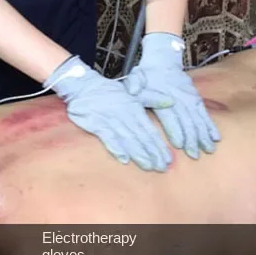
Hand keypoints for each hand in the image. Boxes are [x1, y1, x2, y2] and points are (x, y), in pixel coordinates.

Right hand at [45, 55, 171, 170]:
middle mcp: (125, 115)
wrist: (83, 86)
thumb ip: (152, 98)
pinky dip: (116, 148)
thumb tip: (171, 102)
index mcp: (135, 108)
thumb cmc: (109, 91)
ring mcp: (110, 120)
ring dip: (138, 154)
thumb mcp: (133, 91)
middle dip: (153, 153)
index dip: (160, 146)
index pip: (150, 130)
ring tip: (148, 166)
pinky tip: (123, 159)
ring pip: (127, 139)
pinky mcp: (95, 124)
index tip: (168, 159)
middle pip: (141, 137)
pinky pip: (107, 137)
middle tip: (162, 168)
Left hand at [124, 32, 220, 159]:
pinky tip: (216, 137)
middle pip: (186, 120)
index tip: (179, 145)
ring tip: (208, 150)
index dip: (175, 130)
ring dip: (203, 135)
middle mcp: (178, 97)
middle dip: (191, 138)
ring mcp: (189, 97)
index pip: (170, 115)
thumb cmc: (145, 75)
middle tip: (194, 155)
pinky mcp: (195, 97)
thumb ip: (134, 86)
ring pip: (198, 118)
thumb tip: (134, 91)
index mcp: (162, 95)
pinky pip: (205, 113)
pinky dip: (210, 125)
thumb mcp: (135, 79)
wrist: (163, 59)